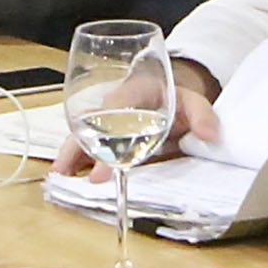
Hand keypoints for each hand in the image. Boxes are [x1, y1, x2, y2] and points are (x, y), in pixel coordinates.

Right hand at [57, 61, 218, 175]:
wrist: (162, 91)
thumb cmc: (173, 97)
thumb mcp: (192, 101)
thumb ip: (202, 115)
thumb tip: (209, 135)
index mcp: (134, 92)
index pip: (117, 112)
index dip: (108, 137)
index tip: (105, 164)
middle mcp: (113, 105)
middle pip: (90, 124)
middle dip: (80, 149)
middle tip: (70, 172)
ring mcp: (105, 120)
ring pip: (81, 134)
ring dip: (69, 154)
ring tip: (58, 176)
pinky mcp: (102, 133)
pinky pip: (84, 143)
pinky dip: (74, 158)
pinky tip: (65, 176)